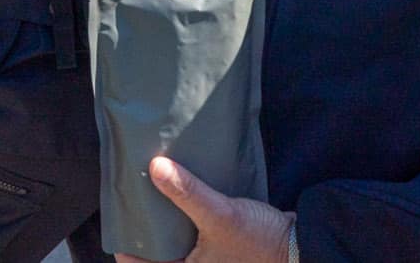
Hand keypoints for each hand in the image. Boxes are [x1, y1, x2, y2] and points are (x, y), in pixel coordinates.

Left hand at [112, 157, 293, 262]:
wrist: (302, 248)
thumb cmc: (261, 243)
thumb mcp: (221, 215)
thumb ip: (187, 192)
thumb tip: (155, 167)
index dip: (124, 244)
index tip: (118, 214)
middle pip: (156, 253)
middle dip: (145, 228)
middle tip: (134, 196)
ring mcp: (207, 262)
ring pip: (174, 244)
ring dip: (164, 222)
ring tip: (155, 191)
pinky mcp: (219, 251)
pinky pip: (191, 238)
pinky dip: (183, 220)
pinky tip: (183, 196)